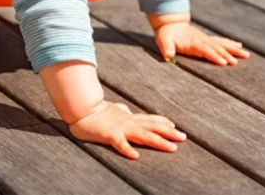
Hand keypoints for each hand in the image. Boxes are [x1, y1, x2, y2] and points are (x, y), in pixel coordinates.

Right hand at [69, 100, 185, 159]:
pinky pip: (119, 144)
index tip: (174, 125)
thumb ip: (121, 111)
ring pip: (143, 135)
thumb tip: (126, 109)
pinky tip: (135, 156)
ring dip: (158, 141)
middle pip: (152, 127)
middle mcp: (128, 122)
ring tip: (171, 148)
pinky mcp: (109, 135)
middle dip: (168, 132)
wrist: (81, 107)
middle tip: (183, 137)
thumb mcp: (111, 109)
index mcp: (128, 117)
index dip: (162, 122)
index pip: (149, 119)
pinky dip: (127, 149)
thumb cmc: (95, 110)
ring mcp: (120, 128)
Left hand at [154, 21, 249, 65]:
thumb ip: (166, 48)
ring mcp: (205, 38)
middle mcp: (202, 40)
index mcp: (192, 43)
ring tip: (246, 54)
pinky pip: (220, 41)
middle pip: (216, 48)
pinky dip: (230, 43)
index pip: (205, 50)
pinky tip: (239, 45)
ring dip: (233, 49)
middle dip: (227, 55)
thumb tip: (168, 56)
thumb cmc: (166, 35)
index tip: (224, 62)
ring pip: (222, 44)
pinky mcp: (207, 38)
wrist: (170, 23)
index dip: (214, 56)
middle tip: (237, 62)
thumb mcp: (163, 41)